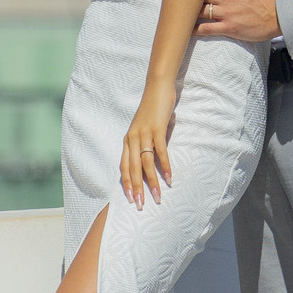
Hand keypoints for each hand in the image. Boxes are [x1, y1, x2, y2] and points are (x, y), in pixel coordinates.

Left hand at [121, 75, 174, 208]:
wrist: (157, 87)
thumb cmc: (152, 109)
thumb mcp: (145, 129)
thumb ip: (146, 144)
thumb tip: (152, 161)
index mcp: (128, 140)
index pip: (124, 167)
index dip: (127, 184)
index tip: (130, 199)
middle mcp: (132, 138)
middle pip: (132, 168)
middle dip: (136, 189)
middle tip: (140, 205)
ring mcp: (144, 133)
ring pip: (145, 163)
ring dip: (151, 181)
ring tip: (157, 196)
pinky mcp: (157, 129)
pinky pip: (160, 151)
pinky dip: (165, 166)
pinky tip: (169, 177)